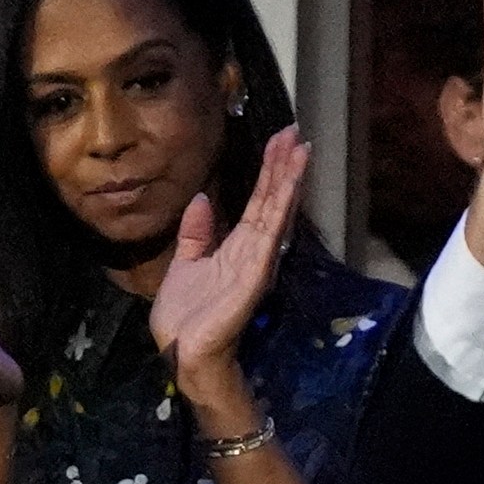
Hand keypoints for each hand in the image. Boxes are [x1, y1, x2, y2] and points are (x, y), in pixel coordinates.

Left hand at [149, 125, 308, 432]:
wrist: (182, 352)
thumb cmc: (184, 318)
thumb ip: (197, 233)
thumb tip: (204, 199)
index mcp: (237, 248)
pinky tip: (290, 182)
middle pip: (272, 200)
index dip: (269, 171)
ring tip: (301, 145)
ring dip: (289, 177)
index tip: (279, 141)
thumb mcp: (185, 264)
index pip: (258, 202)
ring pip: (276, 210)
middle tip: (295, 131)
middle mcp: (253, 251)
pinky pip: (270, 231)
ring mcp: (257, 260)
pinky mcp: (255, 272)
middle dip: (283, 165)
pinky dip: (282, 204)